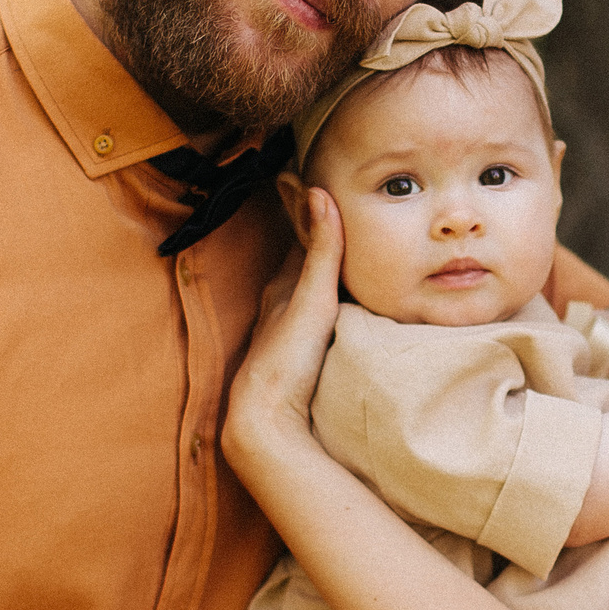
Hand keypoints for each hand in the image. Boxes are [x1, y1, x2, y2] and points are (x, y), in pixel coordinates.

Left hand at [223, 188, 345, 478]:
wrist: (265, 418)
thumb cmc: (286, 357)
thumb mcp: (312, 297)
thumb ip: (322, 251)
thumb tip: (318, 192)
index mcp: (282, 287)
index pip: (300, 242)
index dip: (314, 218)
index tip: (326, 191)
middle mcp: (279, 308)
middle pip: (300, 269)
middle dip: (318, 246)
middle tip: (340, 221)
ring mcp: (283, 335)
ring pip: (303, 297)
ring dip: (320, 281)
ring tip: (343, 263)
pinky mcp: (293, 361)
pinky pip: (310, 323)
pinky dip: (323, 310)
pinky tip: (332, 316)